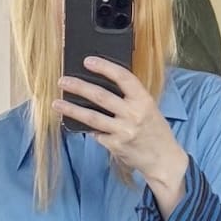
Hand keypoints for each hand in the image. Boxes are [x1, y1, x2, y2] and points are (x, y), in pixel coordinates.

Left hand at [55, 58, 188, 212]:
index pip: (123, 78)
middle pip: (101, 96)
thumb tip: (104, 85)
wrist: (163, 159)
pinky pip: (96, 133)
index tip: (88, 61)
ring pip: (91, 117)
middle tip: (62, 81)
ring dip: (71, 109)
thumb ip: (130, 98)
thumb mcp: (149, 108)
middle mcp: (133, 115)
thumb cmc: (155, 130)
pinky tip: (75, 124)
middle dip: (79, 87)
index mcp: (144, 100)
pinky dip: (86, 128)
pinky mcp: (115, 145)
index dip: (105, 67)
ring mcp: (123, 131)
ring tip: (56, 103)